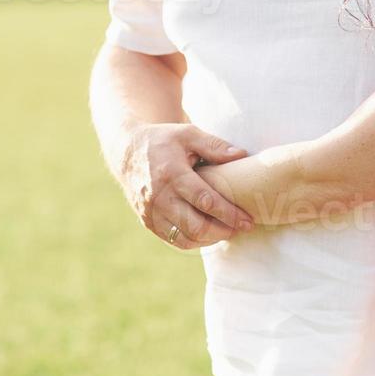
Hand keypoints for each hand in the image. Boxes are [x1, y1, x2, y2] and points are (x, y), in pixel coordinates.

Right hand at [120, 124, 252, 248]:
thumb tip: (241, 155)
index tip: (247, 219)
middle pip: (195, 225)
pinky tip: (209, 234)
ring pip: (184, 238)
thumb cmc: (164, 141)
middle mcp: (160, 196)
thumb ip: (215, 145)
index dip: (229, 213)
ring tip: (227, 232)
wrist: (127, 151)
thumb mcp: (188, 134)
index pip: (205, 201)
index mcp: (172, 174)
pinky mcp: (147, 221)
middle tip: (242, 228)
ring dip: (210, 240)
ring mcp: (151, 212)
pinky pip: (173, 239)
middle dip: (223, 231)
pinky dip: (194, 241)